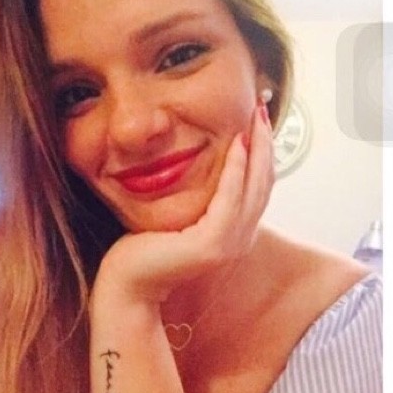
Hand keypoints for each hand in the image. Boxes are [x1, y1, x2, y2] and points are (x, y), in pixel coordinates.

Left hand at [92, 100, 274, 303]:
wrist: (126, 283)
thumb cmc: (145, 247)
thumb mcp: (179, 215)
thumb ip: (198, 197)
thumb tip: (202, 165)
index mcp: (234, 233)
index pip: (257, 186)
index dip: (262, 153)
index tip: (257, 120)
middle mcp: (239, 239)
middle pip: (264, 183)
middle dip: (265, 144)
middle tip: (262, 109)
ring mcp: (229, 245)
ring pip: (254, 188)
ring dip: (258, 149)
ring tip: (255, 118)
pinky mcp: (212, 245)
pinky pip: (230, 198)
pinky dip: (237, 169)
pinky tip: (236, 143)